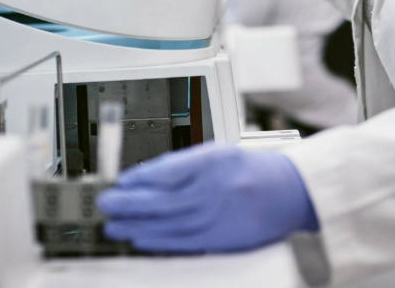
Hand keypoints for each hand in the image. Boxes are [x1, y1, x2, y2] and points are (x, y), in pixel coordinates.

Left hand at [96, 144, 318, 252]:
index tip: (120, 180)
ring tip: (113, 224)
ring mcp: (217, 215)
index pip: (167, 170)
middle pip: (162, 198)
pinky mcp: (220, 238)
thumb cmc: (252, 169)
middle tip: (106, 202)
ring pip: (167, 222)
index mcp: (214, 161)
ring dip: (136, 224)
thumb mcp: (219, 152)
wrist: (289, 191)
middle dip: (129, 201)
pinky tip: (139, 238)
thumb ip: (186, 163)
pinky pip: (182, 241)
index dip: (140, 177)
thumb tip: (149, 176)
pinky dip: (157, 241)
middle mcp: (214, 188)